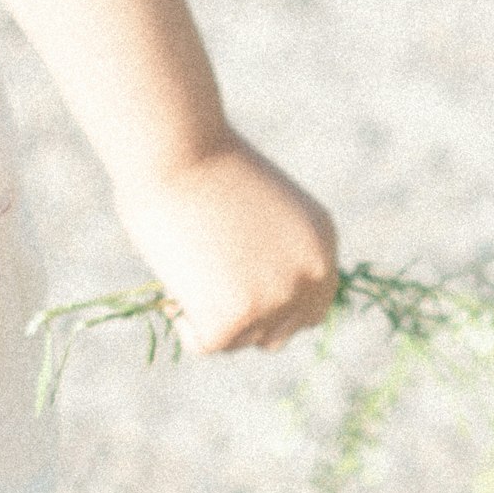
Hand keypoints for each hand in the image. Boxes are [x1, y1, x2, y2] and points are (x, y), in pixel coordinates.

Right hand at [112, 135, 341, 352]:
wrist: (175, 148)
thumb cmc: (200, 162)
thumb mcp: (261, 209)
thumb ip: (271, 251)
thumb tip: (248, 288)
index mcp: (322, 242)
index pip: (313, 305)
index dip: (277, 311)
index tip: (241, 302)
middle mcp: (309, 275)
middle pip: (280, 332)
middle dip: (245, 322)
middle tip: (208, 297)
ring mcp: (275, 300)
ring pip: (241, 340)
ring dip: (211, 318)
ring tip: (186, 274)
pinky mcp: (233, 319)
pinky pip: (204, 344)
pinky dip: (184, 324)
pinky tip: (171, 291)